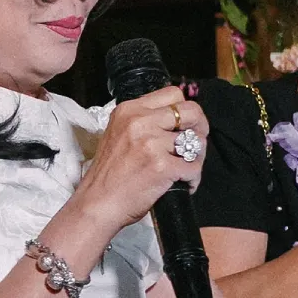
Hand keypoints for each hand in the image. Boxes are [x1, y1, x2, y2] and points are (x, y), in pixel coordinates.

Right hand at [76, 87, 203, 229]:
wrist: (97, 203)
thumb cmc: (108, 175)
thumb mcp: (118, 134)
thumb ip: (144, 122)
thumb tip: (177, 122)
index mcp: (129, 110)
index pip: (173, 94)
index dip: (185, 110)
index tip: (187, 125)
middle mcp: (140, 121)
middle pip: (191, 111)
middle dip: (200, 128)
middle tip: (195, 145)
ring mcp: (151, 143)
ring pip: (196, 141)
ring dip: (197, 157)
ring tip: (186, 169)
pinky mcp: (162, 166)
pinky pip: (194, 167)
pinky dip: (192, 179)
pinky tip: (183, 184)